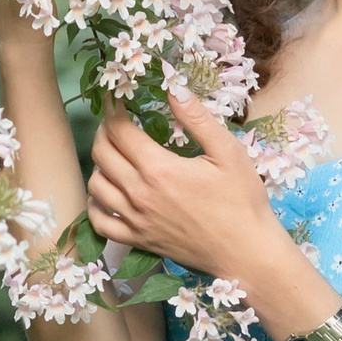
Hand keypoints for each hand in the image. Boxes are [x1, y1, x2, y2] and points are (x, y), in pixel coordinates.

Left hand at [87, 89, 291, 278]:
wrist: (246, 252)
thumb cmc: (242, 200)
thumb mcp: (228, 152)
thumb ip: (197, 118)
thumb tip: (173, 88)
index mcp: (158, 169)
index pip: (119, 131)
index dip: (113, 109)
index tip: (117, 99)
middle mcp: (139, 195)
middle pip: (102, 154)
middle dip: (104, 131)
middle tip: (117, 122)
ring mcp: (136, 220)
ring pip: (96, 185)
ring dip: (100, 164)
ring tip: (114, 153)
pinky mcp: (138, 241)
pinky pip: (100, 223)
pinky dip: (95, 204)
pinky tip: (106, 193)